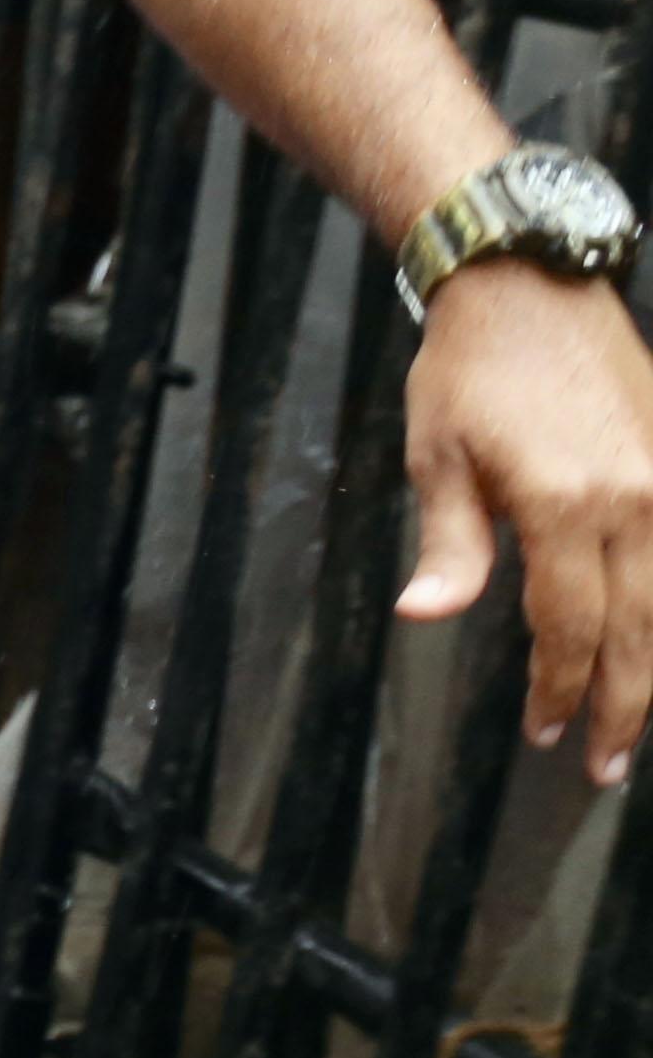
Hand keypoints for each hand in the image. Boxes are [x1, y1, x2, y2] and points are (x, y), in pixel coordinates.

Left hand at [400, 258, 652, 784]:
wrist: (530, 290)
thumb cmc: (469, 373)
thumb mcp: (437, 457)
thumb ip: (450, 545)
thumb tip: (425, 615)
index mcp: (563, 503)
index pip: (569, 625)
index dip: (559, 687)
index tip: (543, 730)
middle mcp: (634, 498)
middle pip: (639, 630)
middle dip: (623, 706)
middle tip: (604, 767)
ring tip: (637, 725)